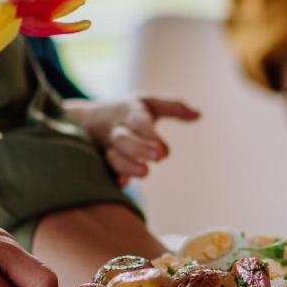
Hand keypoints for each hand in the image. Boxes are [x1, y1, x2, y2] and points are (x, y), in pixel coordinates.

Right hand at [64, 96, 199, 185]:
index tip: (166, 151)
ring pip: (113, 157)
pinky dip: (112, 176)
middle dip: (139, 148)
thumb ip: (174, 107)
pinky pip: (104, 171)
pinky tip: (122, 183)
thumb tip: (199, 114)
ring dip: (127, 165)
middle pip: (124, 139)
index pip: (140, 123)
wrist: (86, 121)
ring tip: (145, 172)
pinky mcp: (101, 163)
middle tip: (158, 157)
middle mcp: (117, 132)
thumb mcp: (149, 103)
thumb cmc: (128, 112)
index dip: (152, 136)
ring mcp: (107, 149)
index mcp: (130, 115)